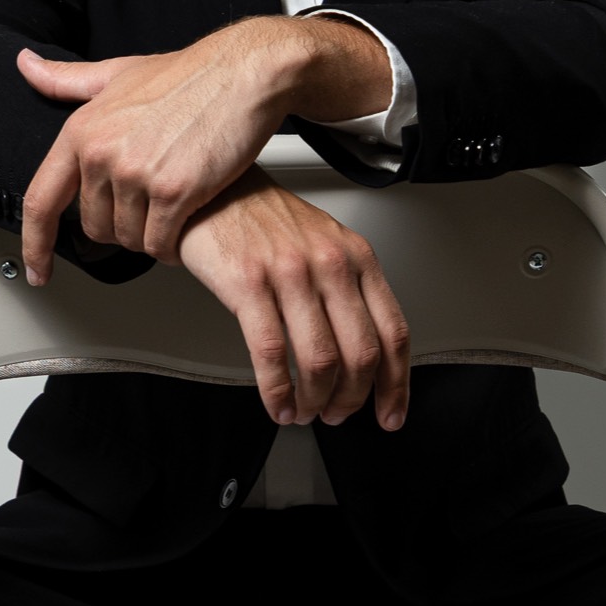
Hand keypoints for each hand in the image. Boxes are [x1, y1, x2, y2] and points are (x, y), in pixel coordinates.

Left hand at [16, 16, 389, 283]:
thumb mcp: (118, 72)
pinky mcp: (173, 192)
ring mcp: (136, 174)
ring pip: (129, 239)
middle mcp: (102, 153)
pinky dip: (171, 244)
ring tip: (172, 208)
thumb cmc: (189, 74)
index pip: (41, 200)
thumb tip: (26, 66)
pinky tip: (184, 224)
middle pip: (93, 227)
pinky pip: (159, 244)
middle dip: (119, 227)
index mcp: (82, 129)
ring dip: (149, 235)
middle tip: (147, 209)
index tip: (37, 270)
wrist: (243, 73)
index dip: (34, 243)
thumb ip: (69, 80)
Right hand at [177, 173, 409, 429]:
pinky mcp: (249, 284)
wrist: (209, 190)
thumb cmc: (263, 220)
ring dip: (315, 401)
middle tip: (337, 415)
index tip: (390, 414)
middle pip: (362, 354)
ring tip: (305, 412)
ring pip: (320, 360)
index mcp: (357, 256)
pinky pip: (272, 355)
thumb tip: (363, 354)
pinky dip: (278, 392)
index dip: (396, 385)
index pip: (393, 332)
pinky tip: (278, 404)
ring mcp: (291, 273)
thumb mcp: (324, 244)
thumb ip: (349, 290)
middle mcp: (331, 263)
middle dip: (351, 399)